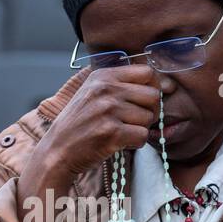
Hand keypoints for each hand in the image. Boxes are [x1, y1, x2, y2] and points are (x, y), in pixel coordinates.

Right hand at [40, 63, 159, 176]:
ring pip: (149, 118)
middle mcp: (106, 89)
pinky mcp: (111, 133)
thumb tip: (164, 85)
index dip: (154, 87)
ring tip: (122, 132)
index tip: (146, 100)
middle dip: (150, 111)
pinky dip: (136, 143)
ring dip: (140, 129)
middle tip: (135, 121)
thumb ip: (120, 84)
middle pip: (153, 95)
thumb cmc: (79, 123)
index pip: (147, 72)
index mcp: (103, 76)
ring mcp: (108, 110)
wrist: (57, 150)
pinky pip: (142, 136)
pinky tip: (121, 143)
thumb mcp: (93, 92)